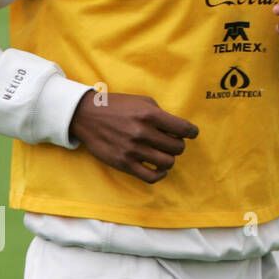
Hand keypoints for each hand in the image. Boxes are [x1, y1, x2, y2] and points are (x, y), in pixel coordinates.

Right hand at [69, 91, 197, 182]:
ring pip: (168, 162)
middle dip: (179, 145)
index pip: (184, 129)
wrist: (86, 116)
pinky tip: (159, 167)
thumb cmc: (118, 107)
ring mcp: (132, 150)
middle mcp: (142, 132)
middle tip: (172, 142)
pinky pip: (151, 177)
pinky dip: (160, 174)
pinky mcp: (123, 163)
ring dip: (170, 158)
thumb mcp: (143, 102)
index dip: (192, 132)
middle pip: (178, 147)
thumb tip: (179, 130)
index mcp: (150, 115)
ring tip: (164, 153)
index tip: (191, 133)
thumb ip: (162, 114)